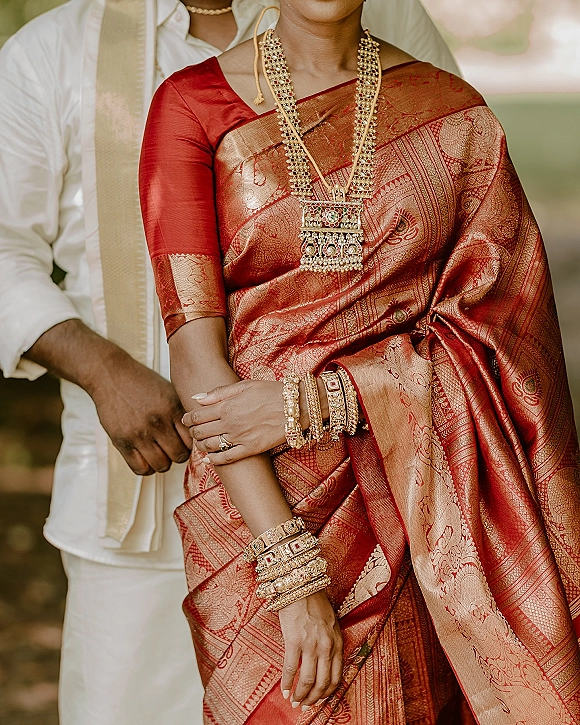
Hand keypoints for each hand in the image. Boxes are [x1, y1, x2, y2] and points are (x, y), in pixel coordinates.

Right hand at [89, 352, 191, 474]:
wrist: (110, 375)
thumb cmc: (141, 382)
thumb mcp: (169, 390)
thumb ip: (181, 411)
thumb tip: (196, 432)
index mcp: (172, 408)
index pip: (191, 439)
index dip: (190, 444)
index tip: (185, 442)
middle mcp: (158, 422)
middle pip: (179, 455)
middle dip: (178, 455)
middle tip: (172, 449)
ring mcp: (139, 433)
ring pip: (161, 465)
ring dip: (163, 462)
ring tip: (159, 453)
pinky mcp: (122, 441)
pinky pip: (140, 468)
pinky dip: (146, 468)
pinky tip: (146, 458)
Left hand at [182, 380, 287, 464]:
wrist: (296, 407)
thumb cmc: (272, 392)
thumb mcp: (245, 385)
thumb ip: (219, 392)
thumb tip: (196, 398)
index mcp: (226, 406)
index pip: (197, 416)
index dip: (187, 419)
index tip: (186, 419)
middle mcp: (230, 423)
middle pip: (200, 432)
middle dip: (192, 432)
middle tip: (192, 431)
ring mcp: (239, 438)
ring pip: (210, 446)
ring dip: (201, 445)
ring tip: (200, 442)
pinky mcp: (250, 449)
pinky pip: (226, 459)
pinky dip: (214, 461)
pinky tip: (209, 460)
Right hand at [278, 591, 342, 708]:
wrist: (301, 584)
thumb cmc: (315, 602)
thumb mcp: (330, 624)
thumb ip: (330, 643)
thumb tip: (323, 664)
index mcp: (338, 643)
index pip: (336, 678)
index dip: (327, 694)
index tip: (319, 700)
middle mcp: (327, 647)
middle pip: (322, 683)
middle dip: (313, 699)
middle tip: (304, 707)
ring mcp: (311, 645)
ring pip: (307, 681)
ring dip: (300, 695)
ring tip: (294, 701)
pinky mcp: (294, 641)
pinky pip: (291, 669)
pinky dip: (287, 683)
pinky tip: (284, 690)